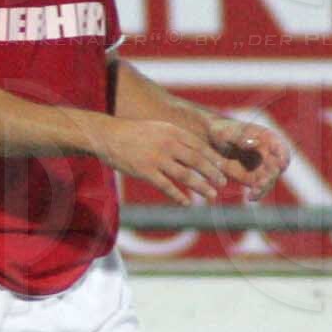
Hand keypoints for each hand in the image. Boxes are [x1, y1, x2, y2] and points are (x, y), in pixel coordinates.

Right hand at [103, 117, 238, 204]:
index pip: (200, 146)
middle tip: (223, 183)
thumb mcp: (158, 129)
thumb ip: (176, 138)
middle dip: (212, 173)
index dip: (214, 158)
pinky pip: (166, 186)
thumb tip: (197, 150)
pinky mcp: (145, 171)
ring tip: (211, 195)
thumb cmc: (134, 133)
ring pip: (185, 175)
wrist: (107, 135)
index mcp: (172, 132)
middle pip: (197, 161)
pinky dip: (178, 196)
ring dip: (201, 187)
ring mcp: (156, 158)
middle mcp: (167, 144)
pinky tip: (186, 203)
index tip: (223, 168)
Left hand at [205, 114, 290, 202]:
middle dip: (270, 176)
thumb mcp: (228, 132)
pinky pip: (258, 187)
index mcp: (267, 138)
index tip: (281, 164)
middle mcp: (268, 154)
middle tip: (261, 183)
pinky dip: (256, 193)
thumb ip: (240, 137)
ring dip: (264, 187)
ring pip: (269, 180)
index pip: (281, 148)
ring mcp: (261, 167)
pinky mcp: (251, 178)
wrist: (208, 141)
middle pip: (276, 168)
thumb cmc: (220, 131)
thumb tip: (254, 143)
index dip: (283, 156)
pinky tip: (250, 197)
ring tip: (254, 193)